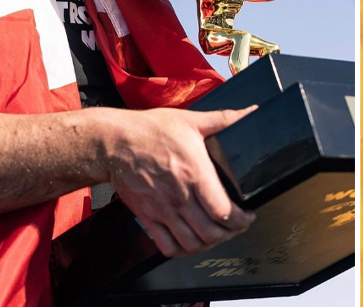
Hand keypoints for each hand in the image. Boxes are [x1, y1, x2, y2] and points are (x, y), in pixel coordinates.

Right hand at [105, 106, 258, 256]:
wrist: (114, 143)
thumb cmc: (150, 131)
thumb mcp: (190, 121)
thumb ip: (222, 119)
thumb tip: (248, 112)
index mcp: (195, 174)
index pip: (223, 211)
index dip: (241, 220)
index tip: (248, 216)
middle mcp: (180, 197)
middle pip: (211, 233)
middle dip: (230, 234)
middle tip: (236, 227)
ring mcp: (163, 210)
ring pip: (191, 243)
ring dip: (209, 244)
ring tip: (217, 235)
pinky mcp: (148, 217)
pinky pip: (167, 246)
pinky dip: (182, 251)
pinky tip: (191, 242)